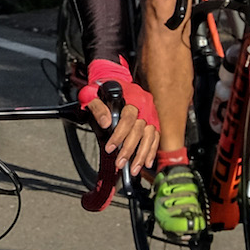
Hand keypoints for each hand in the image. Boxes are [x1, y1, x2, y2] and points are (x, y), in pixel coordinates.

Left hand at [77, 59, 161, 176]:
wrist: (115, 81)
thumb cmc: (104, 89)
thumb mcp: (93, 94)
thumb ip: (97, 107)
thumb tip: (105, 123)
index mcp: (133, 97)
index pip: (127, 119)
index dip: (119, 135)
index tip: (110, 148)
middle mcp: (145, 106)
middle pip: (139, 131)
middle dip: (129, 149)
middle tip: (120, 163)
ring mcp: (151, 114)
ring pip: (149, 137)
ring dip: (141, 155)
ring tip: (133, 169)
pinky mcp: (154, 122)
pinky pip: (155, 138)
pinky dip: (151, 151)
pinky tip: (146, 163)